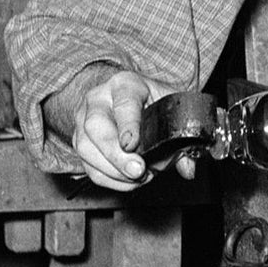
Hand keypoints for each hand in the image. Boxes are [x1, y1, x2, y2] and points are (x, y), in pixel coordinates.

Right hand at [70, 69, 197, 191]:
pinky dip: (108, 180)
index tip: (132, 144)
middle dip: (116, 154)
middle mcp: (98, 99)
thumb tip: (188, 168)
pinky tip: (127, 182)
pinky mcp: (78, 142)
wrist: (124, 97)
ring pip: (86, 149)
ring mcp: (83, 120)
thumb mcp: (168, 105)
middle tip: (137, 171)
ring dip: (113, 171)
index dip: (128, 125)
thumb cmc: (148, 101)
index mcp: (124, 84)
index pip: (124, 102)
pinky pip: (87, 167)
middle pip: (96, 126)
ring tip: (138, 178)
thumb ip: (181, 134)